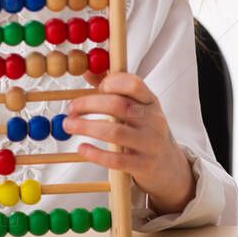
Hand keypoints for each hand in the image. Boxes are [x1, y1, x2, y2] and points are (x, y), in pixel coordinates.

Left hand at [63, 70, 195, 214]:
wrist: (168, 165)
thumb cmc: (145, 131)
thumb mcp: (137, 108)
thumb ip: (114, 90)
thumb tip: (87, 71)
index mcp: (151, 102)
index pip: (134, 84)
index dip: (112, 82)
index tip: (97, 87)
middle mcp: (153, 120)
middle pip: (119, 106)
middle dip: (89, 104)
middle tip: (70, 108)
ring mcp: (149, 143)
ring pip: (115, 132)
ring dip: (86, 127)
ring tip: (69, 125)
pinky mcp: (143, 165)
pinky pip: (116, 160)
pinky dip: (95, 153)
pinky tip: (82, 148)